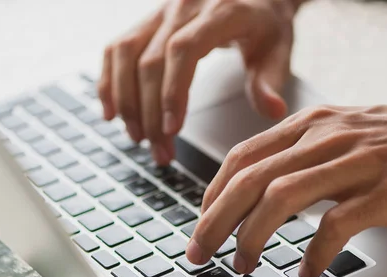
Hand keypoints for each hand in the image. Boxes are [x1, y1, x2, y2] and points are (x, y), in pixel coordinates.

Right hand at [98, 0, 297, 164]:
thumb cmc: (265, 24)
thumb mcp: (278, 49)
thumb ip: (269, 80)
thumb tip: (273, 111)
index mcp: (221, 11)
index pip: (184, 50)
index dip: (172, 92)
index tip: (171, 130)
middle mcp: (184, 6)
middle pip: (151, 61)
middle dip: (150, 113)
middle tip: (159, 151)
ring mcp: (161, 12)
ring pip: (125, 54)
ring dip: (126, 101)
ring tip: (136, 138)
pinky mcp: (147, 21)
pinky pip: (116, 49)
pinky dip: (109, 82)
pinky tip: (112, 112)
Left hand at [186, 104, 386, 276]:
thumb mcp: (339, 134)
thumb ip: (295, 153)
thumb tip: (250, 186)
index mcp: (309, 125)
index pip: (242, 157)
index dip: (212, 194)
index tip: (200, 222)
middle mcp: (325, 138)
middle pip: (250, 180)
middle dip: (215, 221)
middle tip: (200, 253)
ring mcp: (355, 163)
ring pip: (281, 198)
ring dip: (252, 237)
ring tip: (242, 265)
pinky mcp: (385, 191)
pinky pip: (336, 224)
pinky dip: (314, 251)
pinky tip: (307, 270)